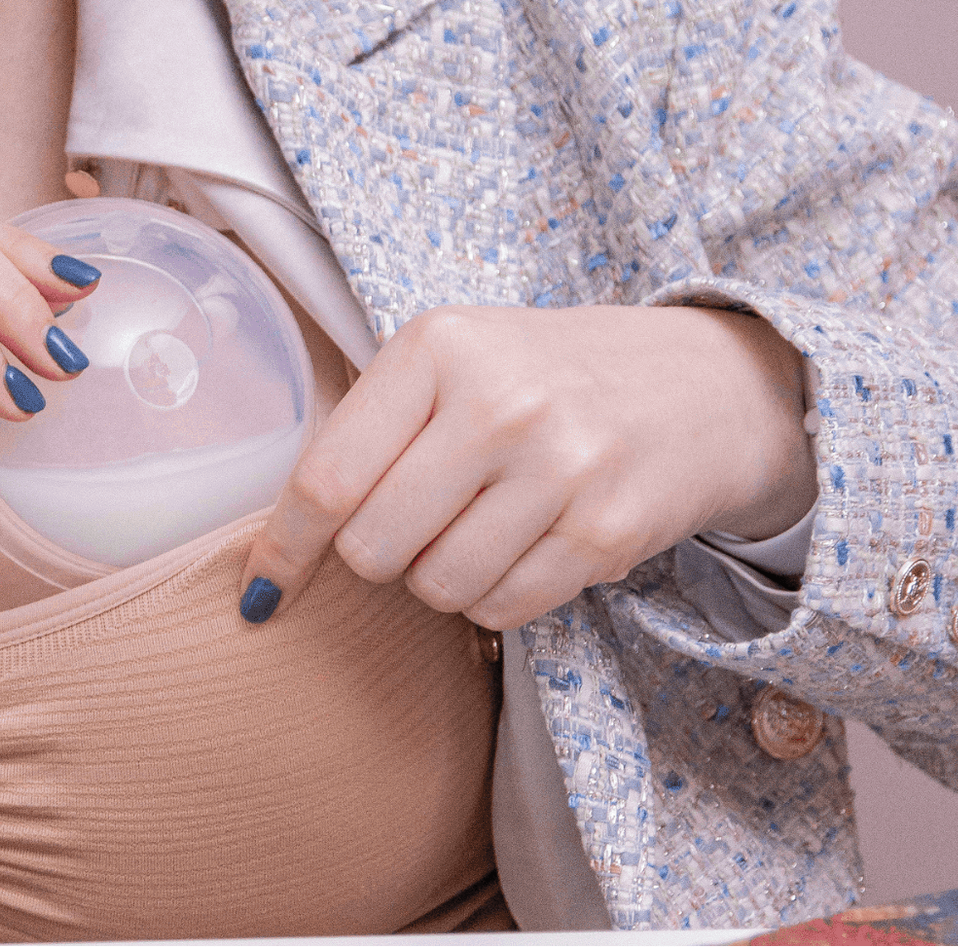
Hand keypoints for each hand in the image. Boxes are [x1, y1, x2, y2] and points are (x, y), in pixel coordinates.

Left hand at [236, 302, 815, 630]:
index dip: (284, 545)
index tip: (260, 589)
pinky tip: (517, 546)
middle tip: (409, 522)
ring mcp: (559, 469)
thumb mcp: (452, 358)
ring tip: (471, 526)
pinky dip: (492, 598)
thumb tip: (280, 533)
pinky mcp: (607, 533)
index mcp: (437, 348)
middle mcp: (497, 404)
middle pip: (375, 546)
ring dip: (437, 579)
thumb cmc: (541, 375)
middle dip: (375, 555)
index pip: (328, 475)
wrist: (698, 384)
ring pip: (437, 588)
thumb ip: (371, 425)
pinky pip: (503, 610)